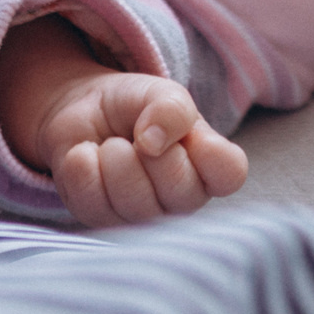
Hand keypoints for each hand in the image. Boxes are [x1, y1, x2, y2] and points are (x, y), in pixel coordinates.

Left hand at [0, 16, 247, 227]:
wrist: (85, 112)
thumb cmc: (137, 108)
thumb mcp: (160, 94)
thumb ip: (171, 109)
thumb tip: (153, 141)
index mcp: (209, 168)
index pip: (229, 173)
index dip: (208, 152)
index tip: (188, 132)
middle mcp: (181, 200)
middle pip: (181, 191)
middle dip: (153, 153)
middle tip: (138, 135)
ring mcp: (141, 216)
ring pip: (135, 202)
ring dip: (114, 158)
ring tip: (111, 144)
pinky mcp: (101, 219)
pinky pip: (93, 203)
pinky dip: (83, 167)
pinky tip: (86, 155)